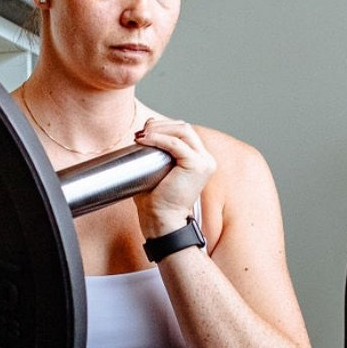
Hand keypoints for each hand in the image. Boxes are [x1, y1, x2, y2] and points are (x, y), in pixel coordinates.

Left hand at [132, 116, 216, 238]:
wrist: (162, 222)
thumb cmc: (156, 201)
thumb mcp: (157, 171)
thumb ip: (157, 153)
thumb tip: (143, 134)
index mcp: (199, 160)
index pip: (183, 132)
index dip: (164, 126)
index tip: (144, 132)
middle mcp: (205, 159)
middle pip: (184, 127)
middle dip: (160, 125)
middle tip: (141, 132)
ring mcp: (204, 162)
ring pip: (182, 130)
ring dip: (159, 129)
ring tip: (142, 135)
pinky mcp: (197, 165)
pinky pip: (176, 144)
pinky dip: (158, 139)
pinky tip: (145, 140)